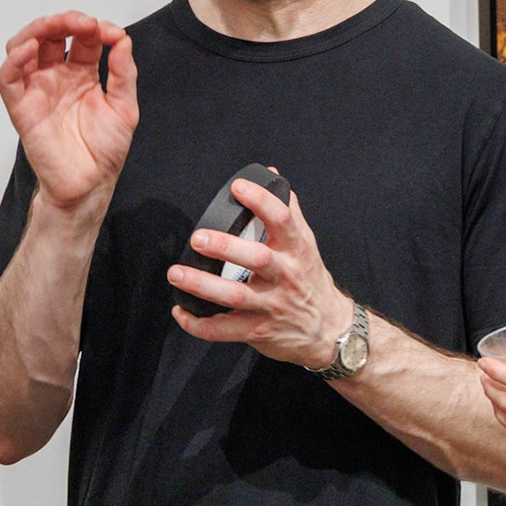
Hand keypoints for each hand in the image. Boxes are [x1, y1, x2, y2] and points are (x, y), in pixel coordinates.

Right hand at [0, 12, 138, 210]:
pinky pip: (8, 78)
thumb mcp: (125, 106)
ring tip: (55, 25)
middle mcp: (56, 77)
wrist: (90, 184)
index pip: (80, 38)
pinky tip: (30, 49)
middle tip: (81, 22)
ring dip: (36, 30)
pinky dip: (14, 60)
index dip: (92, 28)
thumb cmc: (104, 151)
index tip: (109, 32)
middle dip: (63, 21)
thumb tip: (121, 39)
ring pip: (22, 47)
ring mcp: (36, 90)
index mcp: (80, 74)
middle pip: (48, 35)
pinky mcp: (21, 107)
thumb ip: (123, 72)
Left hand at [165, 176, 351, 369]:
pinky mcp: (258, 331)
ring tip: (177, 273)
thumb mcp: (305, 244)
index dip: (261, 201)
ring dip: (203, 286)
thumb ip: (287, 210)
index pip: (283, 220)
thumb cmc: (310, 279)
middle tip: (197, 238)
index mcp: (296, 250)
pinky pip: (225, 330)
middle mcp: (285, 276)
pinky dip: (199, 325)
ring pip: (235, 296)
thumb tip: (270, 175)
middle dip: (225, 247)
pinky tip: (180, 312)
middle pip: (257, 259)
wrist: (328, 330)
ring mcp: (271, 306)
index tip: (238, 187)